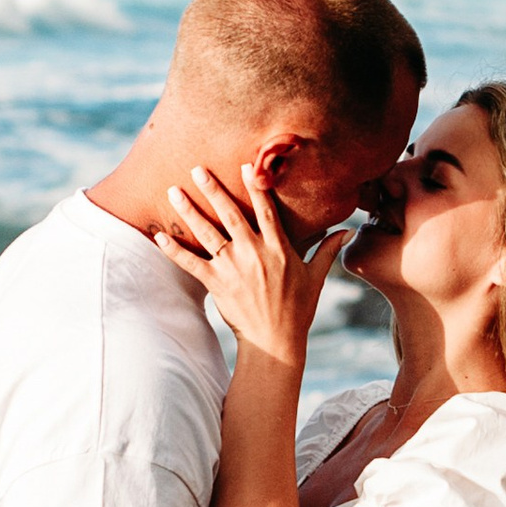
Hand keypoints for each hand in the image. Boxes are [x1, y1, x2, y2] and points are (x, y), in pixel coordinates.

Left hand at [154, 161, 342, 368]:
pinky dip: (174, 250)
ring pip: (207, 233)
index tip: (246, 165)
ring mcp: (233, 268)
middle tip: (196, 168)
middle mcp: (254, 253)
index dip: (256, 186)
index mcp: (278, 248)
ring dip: (189, 211)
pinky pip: (191, 263)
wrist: (276, 342)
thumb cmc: (298, 310)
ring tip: (173, 192)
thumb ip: (328, 250)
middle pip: (230, 214)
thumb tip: (347, 231)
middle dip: (212, 189)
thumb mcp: (316, 278)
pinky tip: (159, 236)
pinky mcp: (217, 284)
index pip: (266, 210)